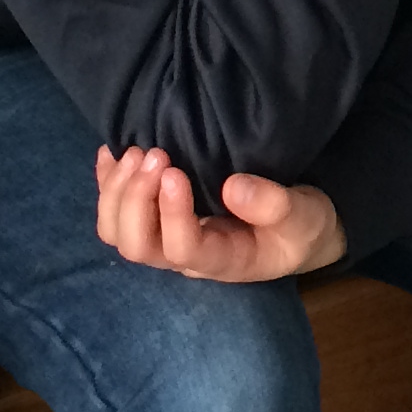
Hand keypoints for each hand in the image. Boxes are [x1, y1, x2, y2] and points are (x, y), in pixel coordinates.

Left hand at [93, 148, 346, 282]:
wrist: (295, 230)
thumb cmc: (300, 226)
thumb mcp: (304, 216)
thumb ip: (275, 205)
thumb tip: (232, 187)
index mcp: (222, 260)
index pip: (182, 249)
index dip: (170, 213)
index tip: (174, 171)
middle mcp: (186, 256)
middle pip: (137, 245)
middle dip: (136, 199)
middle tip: (155, 155)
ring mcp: (167, 239)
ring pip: (118, 233)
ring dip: (117, 192)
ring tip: (137, 151)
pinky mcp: (159, 220)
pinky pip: (116, 212)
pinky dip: (107, 182)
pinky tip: (111, 154)